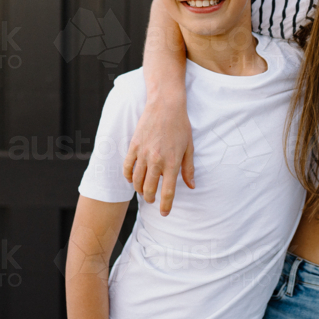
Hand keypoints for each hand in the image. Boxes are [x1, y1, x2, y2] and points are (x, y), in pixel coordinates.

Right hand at [123, 98, 194, 214]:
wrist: (166, 105)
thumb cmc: (181, 125)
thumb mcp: (189, 147)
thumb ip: (188, 169)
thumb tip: (191, 186)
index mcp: (172, 163)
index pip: (167, 192)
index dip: (165, 206)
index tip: (164, 213)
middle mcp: (156, 161)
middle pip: (149, 189)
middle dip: (151, 198)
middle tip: (153, 199)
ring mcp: (143, 154)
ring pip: (136, 181)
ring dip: (139, 190)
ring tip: (144, 191)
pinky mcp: (134, 146)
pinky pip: (127, 167)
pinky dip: (128, 177)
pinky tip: (132, 179)